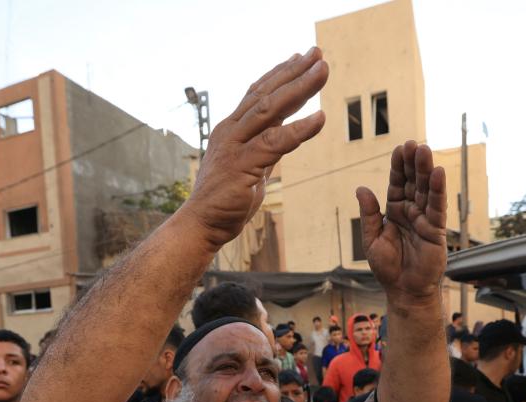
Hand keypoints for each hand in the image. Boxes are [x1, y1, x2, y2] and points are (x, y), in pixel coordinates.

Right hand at [186, 48, 328, 248]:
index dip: (280, 73)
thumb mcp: (250, 165)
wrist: (203, 224)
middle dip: (294, 71)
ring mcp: (236, 146)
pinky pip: (275, 143)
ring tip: (323, 71)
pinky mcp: (244, 166)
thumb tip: (283, 134)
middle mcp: (232, 130)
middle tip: (318, 53)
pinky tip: (321, 118)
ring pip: (271, 109)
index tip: (301, 57)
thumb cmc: (226, 198)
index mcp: (232, 128)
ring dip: (300, 88)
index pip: (258, 92)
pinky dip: (300, 129)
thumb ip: (265, 147)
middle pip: (266, 93)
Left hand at [356, 141, 446, 305]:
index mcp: (395, 210)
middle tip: (414, 143)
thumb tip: (361, 188)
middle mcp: (411, 211)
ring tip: (426, 150)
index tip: (400, 147)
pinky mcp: (436, 230)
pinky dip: (438, 190)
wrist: (403, 291)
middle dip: (413, 163)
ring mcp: (425, 219)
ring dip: (426, 170)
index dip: (399, 166)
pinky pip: (437, 207)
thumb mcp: (372, 239)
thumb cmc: (388, 268)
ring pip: (426, 190)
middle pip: (413, 182)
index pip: (397, 183)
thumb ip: (369, 214)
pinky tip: (439, 173)